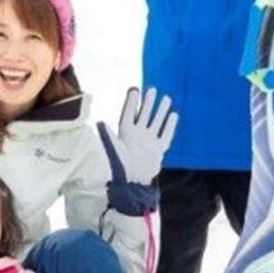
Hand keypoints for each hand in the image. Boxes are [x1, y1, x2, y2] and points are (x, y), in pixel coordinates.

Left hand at [96, 87, 177, 214]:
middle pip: (144, 115)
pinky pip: (166, 134)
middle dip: (148, 102)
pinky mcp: (159, 149)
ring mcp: (149, 141)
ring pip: (156, 122)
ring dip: (161, 111)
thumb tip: (100, 122)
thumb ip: (108, 136)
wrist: (132, 182)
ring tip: (166, 98)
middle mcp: (138, 135)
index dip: (132, 102)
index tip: (134, 89)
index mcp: (126, 133)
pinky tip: (174, 115)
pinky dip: (170, 125)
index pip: (130, 113)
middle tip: (152, 89)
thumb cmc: (120, 166)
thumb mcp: (113, 149)